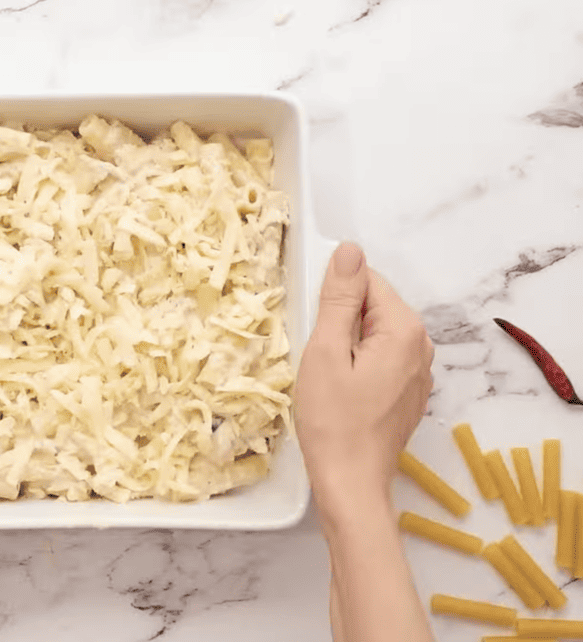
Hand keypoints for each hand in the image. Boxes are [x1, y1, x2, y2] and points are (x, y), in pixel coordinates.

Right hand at [295, 243, 433, 512]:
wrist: (350, 482)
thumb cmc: (333, 420)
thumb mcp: (325, 351)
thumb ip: (339, 298)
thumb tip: (349, 251)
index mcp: (403, 329)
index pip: (367, 282)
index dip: (332, 298)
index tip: (313, 325)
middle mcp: (420, 346)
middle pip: (373, 307)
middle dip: (340, 320)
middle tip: (316, 355)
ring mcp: (418, 372)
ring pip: (374, 334)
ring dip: (346, 344)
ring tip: (326, 375)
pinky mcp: (408, 393)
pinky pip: (380, 359)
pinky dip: (357, 365)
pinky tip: (340, 390)